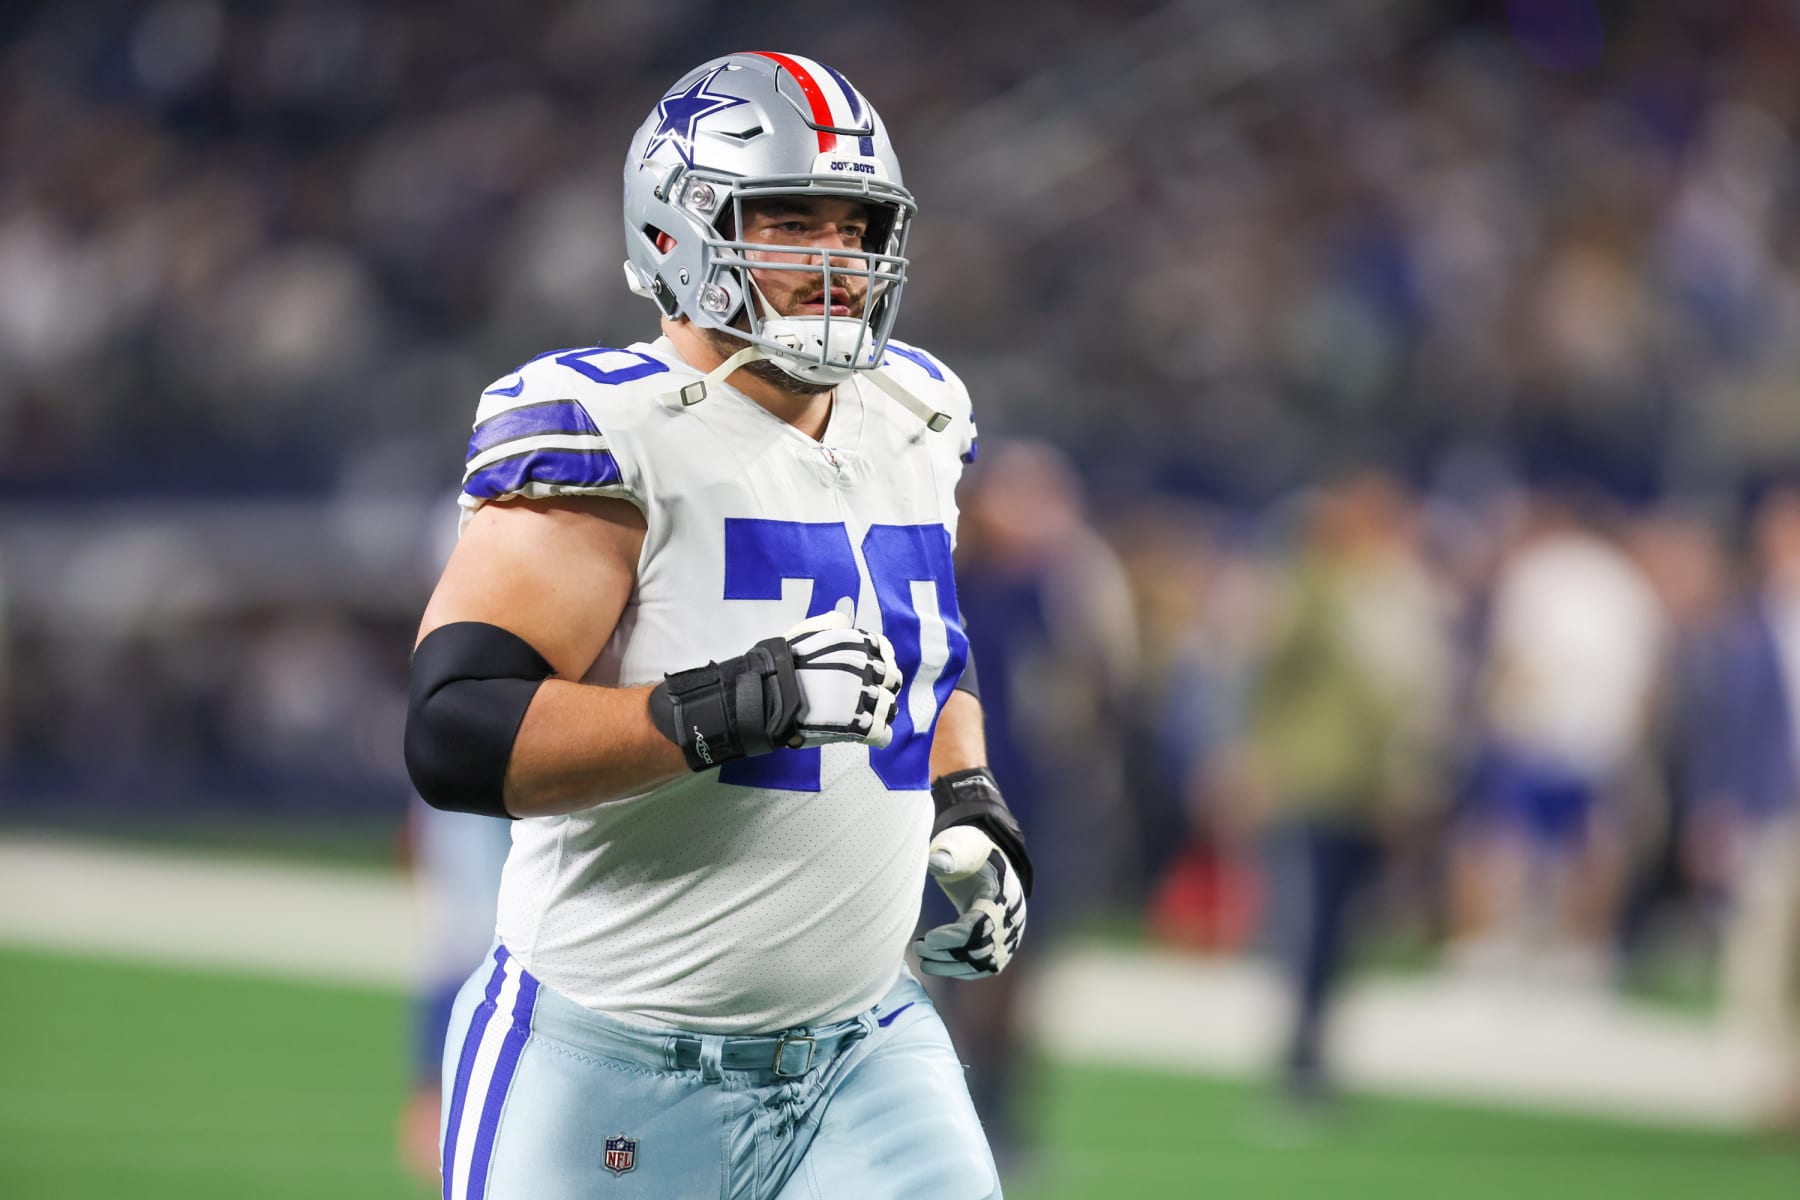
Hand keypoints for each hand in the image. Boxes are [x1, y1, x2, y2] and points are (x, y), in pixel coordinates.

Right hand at [648, 602, 899, 770]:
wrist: (774, 693)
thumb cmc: (788, 660)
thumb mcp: (810, 630)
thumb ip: (833, 622)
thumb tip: (846, 614)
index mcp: (861, 646)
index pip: (883, 649)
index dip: (876, 658)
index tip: (865, 666)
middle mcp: (872, 672)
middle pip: (891, 678)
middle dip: (881, 684)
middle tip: (863, 691)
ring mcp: (869, 701)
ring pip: (890, 706)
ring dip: (880, 709)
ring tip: (864, 714)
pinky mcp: (862, 729)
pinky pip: (883, 734)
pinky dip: (876, 735)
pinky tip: (863, 733)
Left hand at [913, 825, 1026, 978]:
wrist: (992, 864)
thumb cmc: (972, 854)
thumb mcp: (962, 846)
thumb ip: (949, 855)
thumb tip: (936, 861)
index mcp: (1003, 893)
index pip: (981, 925)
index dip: (953, 937)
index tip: (928, 939)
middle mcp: (1012, 919)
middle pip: (981, 949)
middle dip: (947, 953)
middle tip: (918, 949)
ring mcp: (1011, 935)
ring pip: (983, 963)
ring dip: (951, 966)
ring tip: (923, 961)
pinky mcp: (1004, 946)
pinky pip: (986, 966)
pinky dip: (962, 970)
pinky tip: (938, 965)